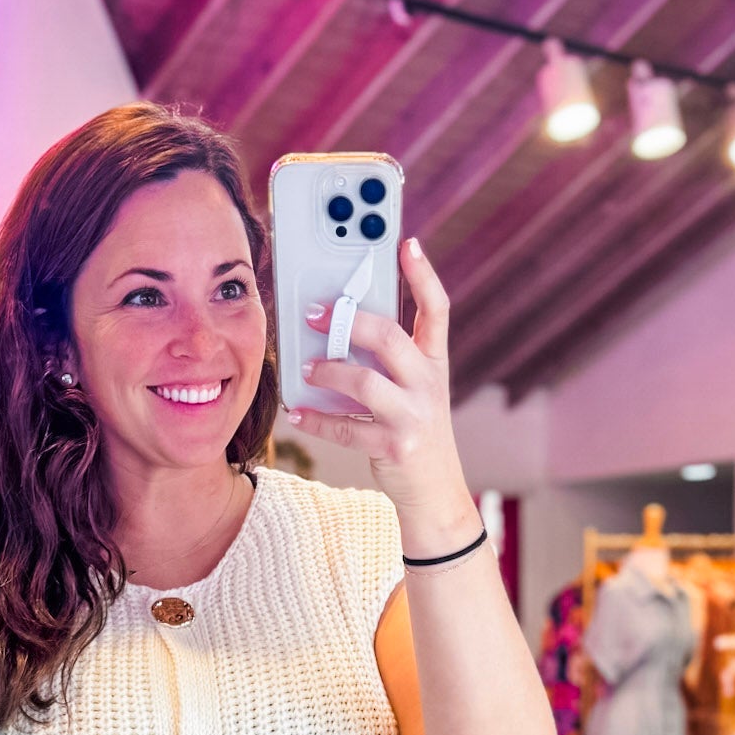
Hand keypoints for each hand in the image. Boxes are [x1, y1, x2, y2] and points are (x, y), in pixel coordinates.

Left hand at [289, 238, 476, 553]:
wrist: (435, 491)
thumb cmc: (414, 430)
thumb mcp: (414, 389)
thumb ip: (389, 359)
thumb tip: (339, 326)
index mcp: (434, 362)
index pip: (437, 310)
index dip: (423, 275)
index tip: (405, 242)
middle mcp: (428, 385)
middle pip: (390, 338)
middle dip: (350, 321)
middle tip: (316, 312)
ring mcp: (413, 417)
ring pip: (365, 383)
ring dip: (329, 371)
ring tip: (308, 367)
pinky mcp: (393, 447)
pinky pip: (346, 429)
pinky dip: (317, 419)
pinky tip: (298, 411)